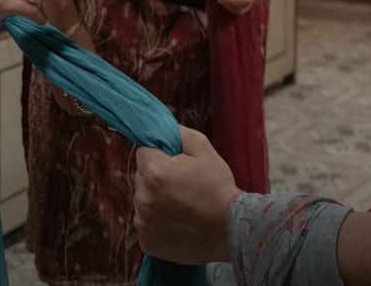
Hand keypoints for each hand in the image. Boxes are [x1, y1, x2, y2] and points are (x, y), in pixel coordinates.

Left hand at [134, 126, 237, 263]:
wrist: (229, 228)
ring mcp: (142, 222)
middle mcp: (142, 197)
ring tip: (181, 205)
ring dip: (155, 199)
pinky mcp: (146, 241)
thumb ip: (180, 134)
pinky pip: (146, 223)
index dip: (160, 153)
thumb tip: (163, 129)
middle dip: (156, 176)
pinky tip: (177, 221)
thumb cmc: (217, 187)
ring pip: (143, 200)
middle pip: (141, 177)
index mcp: (154, 172)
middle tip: (181, 183)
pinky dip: (157, 221)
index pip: (143, 151)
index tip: (176, 162)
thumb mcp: (205, 150)